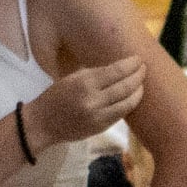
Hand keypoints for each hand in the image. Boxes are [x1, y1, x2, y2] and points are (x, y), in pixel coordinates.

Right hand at [26, 52, 145, 146]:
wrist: (42, 124)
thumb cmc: (55, 96)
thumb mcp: (72, 78)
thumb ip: (94, 73)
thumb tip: (118, 66)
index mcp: (85, 82)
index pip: (117, 71)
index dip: (131, 64)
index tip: (138, 59)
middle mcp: (94, 99)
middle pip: (126, 86)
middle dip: (139, 76)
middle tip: (144, 69)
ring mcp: (99, 116)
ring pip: (128, 102)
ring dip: (138, 91)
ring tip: (142, 83)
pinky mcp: (101, 127)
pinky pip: (121, 114)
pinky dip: (130, 104)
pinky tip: (133, 97)